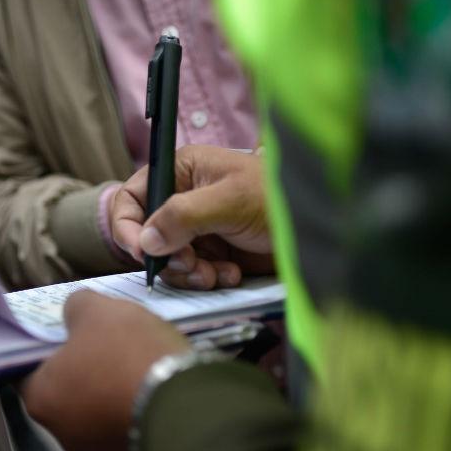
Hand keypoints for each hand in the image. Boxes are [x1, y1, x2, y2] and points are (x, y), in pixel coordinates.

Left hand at [22, 290, 189, 450]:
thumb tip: (72, 313)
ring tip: (135, 360)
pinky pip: (125, 420)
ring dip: (110, 388)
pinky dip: (132, 403)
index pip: (29, 370)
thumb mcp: (96, 309)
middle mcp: (62, 432)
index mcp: (40, 399)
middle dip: (83, 368)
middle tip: (105, 342)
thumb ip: (75, 306)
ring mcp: (99, 449)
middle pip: (65, 390)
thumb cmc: (125, 353)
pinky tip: (150, 381)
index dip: (48, 348)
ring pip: (97, 408)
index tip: (69, 332)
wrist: (182, 402)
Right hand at [110, 145, 273, 289]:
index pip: (134, 197)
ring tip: (217, 274)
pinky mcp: (215, 253)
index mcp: (182, 172)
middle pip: (149, 235)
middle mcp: (185, 200)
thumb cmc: (278, 198)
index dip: (129, 225)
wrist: (321, 227)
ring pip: (169, 260)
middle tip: (192, 264)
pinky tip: (231, 274)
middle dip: (168, 256)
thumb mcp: (229, 201)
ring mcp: (199, 229)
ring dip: (189, 272)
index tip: (142, 252)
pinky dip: (208, 278)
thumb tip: (146, 239)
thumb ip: (183, 216)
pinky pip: (193, 273)